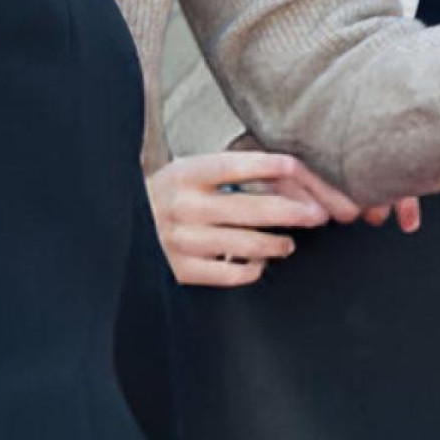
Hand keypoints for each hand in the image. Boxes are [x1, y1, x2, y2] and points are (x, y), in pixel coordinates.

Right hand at [146, 148, 364, 288]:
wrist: (119, 224)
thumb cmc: (170, 196)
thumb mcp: (190, 172)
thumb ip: (233, 171)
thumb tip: (293, 175)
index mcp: (187, 173)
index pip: (242, 165)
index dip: (278, 167)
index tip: (301, 172)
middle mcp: (184, 205)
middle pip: (255, 209)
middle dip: (297, 212)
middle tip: (319, 215)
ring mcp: (183, 239)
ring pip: (250, 245)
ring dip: (278, 244)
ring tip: (287, 244)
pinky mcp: (182, 269)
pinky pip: (233, 274)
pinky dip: (253, 269)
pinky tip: (255, 262)